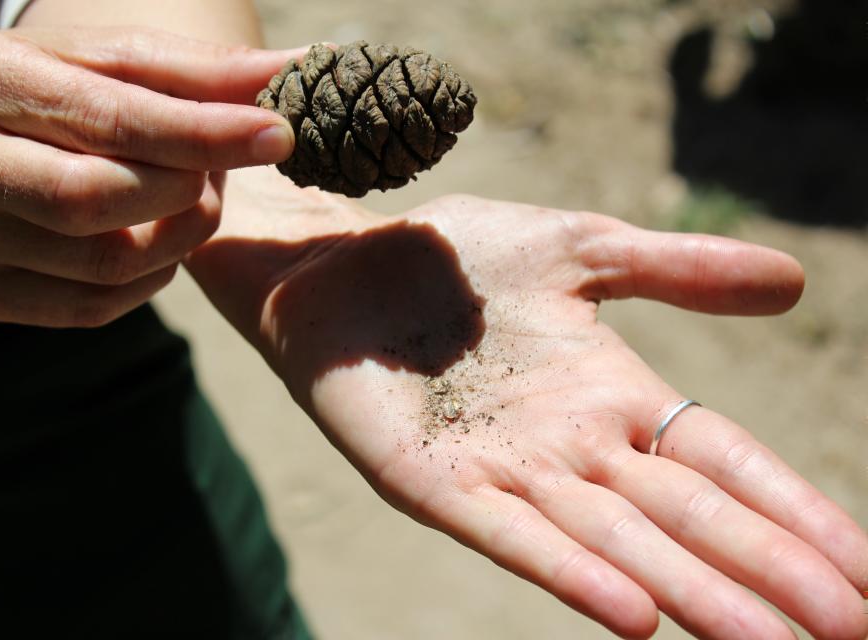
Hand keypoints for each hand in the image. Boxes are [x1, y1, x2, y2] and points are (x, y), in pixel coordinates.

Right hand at [0, 27, 300, 325]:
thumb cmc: (50, 91)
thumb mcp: (112, 62)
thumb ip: (200, 72)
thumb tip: (298, 68)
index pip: (112, 120)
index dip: (204, 134)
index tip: (276, 135)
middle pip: (98, 200)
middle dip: (184, 190)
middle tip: (213, 172)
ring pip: (105, 263)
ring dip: (176, 236)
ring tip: (185, 198)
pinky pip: (94, 305)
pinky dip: (148, 277)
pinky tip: (151, 239)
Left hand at [186, 170, 867, 639]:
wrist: (346, 263)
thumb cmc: (459, 256)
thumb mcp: (579, 248)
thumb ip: (676, 270)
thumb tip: (795, 282)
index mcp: (615, 393)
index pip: (724, 463)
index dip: (796, 514)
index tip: (866, 573)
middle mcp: (574, 447)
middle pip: (687, 518)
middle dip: (770, 573)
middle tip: (852, 632)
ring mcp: (507, 471)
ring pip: (617, 541)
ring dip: (694, 593)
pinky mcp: (437, 483)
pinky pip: (515, 534)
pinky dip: (574, 573)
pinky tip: (636, 616)